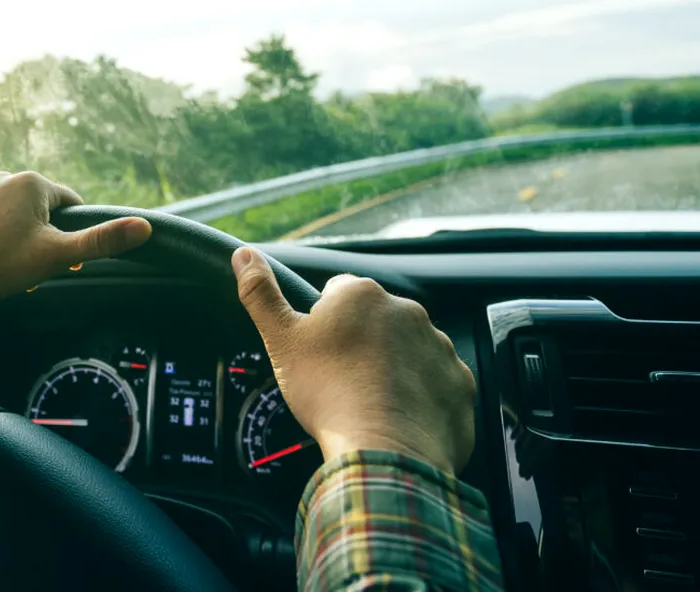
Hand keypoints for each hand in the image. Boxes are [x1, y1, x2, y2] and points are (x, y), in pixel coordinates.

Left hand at [0, 172, 152, 306]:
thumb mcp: (55, 256)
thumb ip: (100, 241)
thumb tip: (143, 227)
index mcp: (32, 183)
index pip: (73, 205)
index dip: (73, 236)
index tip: (63, 259)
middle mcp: (4, 177)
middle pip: (42, 211)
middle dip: (44, 239)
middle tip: (32, 268)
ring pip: (14, 216)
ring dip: (18, 239)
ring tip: (7, 267)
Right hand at [231, 247, 475, 473]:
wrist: (383, 450)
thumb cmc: (328, 393)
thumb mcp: (282, 340)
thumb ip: (261, 293)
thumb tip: (243, 254)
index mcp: (362, 295)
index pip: (337, 294)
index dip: (323, 324)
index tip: (319, 353)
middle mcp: (408, 311)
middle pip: (375, 321)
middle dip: (361, 344)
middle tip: (341, 380)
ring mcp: (439, 347)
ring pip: (408, 351)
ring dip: (393, 368)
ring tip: (370, 402)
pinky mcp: (460, 383)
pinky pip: (437, 384)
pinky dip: (421, 397)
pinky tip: (399, 418)